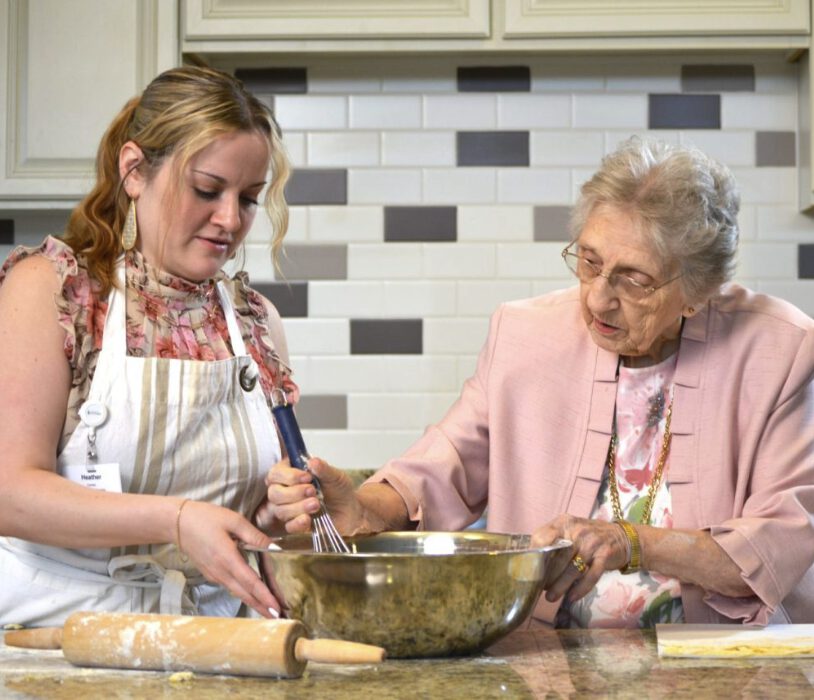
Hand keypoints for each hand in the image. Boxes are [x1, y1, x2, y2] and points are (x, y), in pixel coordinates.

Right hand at [177, 500, 280, 617]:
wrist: (177, 523)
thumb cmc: (205, 518)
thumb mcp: (233, 520)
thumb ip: (254, 535)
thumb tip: (274, 547)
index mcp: (227, 558)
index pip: (250, 582)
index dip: (265, 597)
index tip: (277, 608)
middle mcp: (220, 572)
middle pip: (245, 594)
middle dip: (263, 607)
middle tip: (281, 618)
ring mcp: (214, 575)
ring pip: (238, 593)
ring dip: (255, 603)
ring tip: (270, 611)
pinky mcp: (211, 574)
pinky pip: (231, 587)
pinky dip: (244, 595)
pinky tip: (254, 597)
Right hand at [256, 457, 361, 535]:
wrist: (351, 509)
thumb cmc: (340, 489)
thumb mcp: (335, 476)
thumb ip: (323, 469)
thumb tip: (312, 462)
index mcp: (291, 474)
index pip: (275, 473)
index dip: (288, 476)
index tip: (307, 477)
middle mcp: (286, 491)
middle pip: (274, 493)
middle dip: (294, 493)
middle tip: (313, 491)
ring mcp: (289, 509)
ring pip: (280, 510)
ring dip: (298, 507)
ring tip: (317, 504)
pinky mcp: (295, 524)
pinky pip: (288, 526)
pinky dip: (297, 523)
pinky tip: (308, 519)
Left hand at [531, 514, 630, 603]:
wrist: (621, 537)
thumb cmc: (588, 536)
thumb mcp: (570, 530)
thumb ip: (553, 541)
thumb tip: (532, 562)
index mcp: (564, 523)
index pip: (543, 536)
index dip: (535, 554)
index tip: (530, 569)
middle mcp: (577, 530)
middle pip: (558, 557)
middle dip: (548, 576)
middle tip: (541, 588)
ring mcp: (592, 543)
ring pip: (573, 568)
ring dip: (561, 585)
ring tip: (551, 597)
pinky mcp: (605, 556)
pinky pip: (591, 575)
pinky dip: (581, 588)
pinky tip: (572, 597)